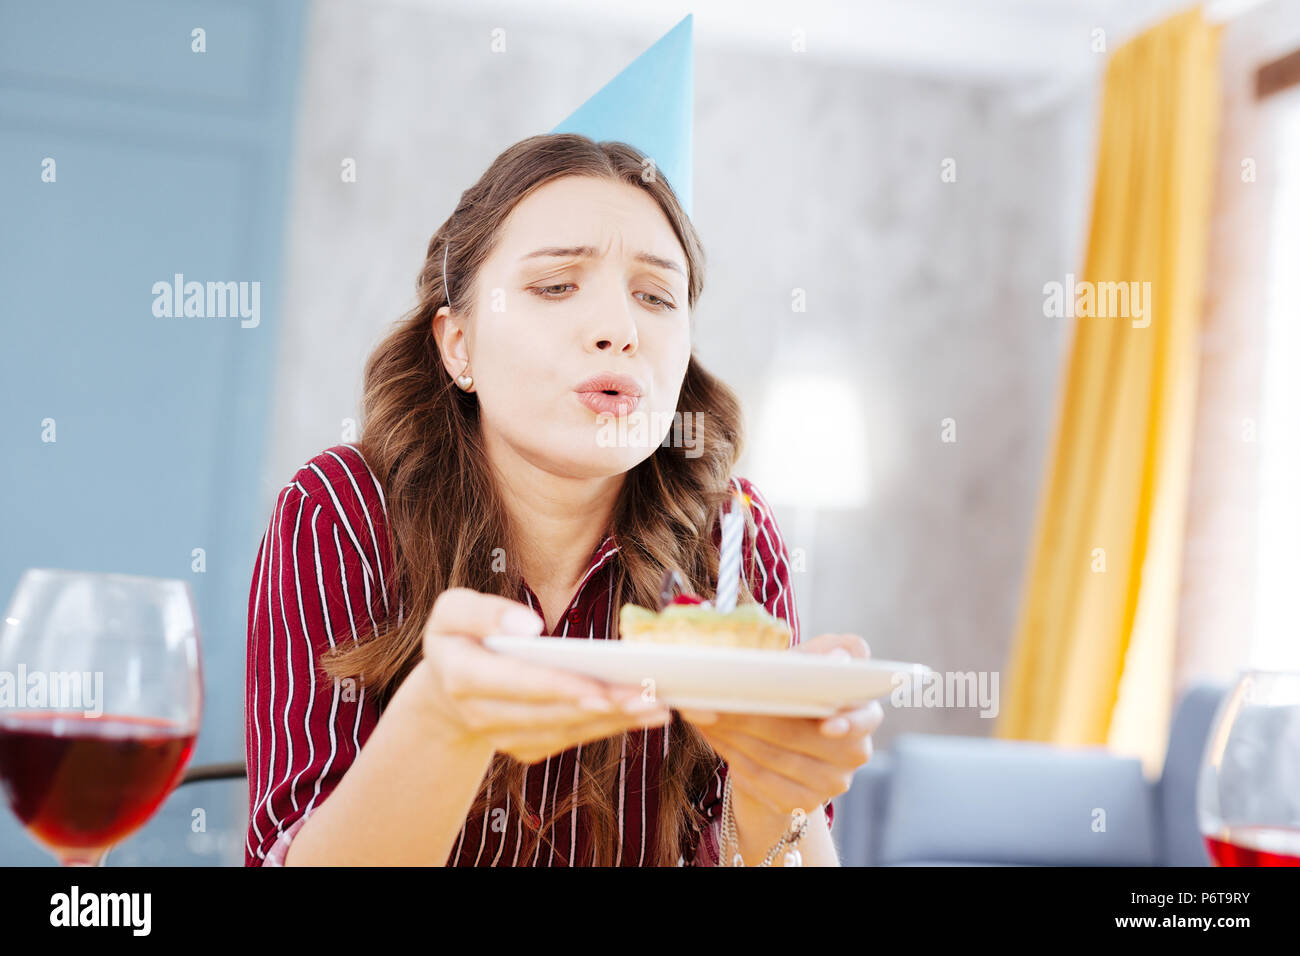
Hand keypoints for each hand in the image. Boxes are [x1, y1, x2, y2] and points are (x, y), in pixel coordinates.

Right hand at [412, 587, 671, 762]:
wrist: (445, 691)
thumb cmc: (458, 637)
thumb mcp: (452, 610)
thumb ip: (483, 612)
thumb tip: (530, 627)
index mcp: (462, 676)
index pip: (518, 682)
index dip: (561, 687)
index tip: (602, 689)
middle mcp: (482, 716)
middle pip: (552, 712)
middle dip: (604, 706)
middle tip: (651, 697)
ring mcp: (505, 738)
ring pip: (568, 731)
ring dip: (616, 721)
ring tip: (660, 706)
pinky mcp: (527, 748)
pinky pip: (572, 738)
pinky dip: (609, 727)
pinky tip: (644, 714)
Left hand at [678, 633, 883, 840]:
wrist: (776, 745)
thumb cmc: (788, 693)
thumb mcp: (799, 667)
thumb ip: (815, 659)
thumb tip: (839, 656)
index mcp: (863, 711)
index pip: (865, 717)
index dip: (848, 723)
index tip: (825, 725)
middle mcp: (857, 751)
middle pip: (800, 735)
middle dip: (751, 715)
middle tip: (712, 700)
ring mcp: (834, 781)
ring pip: (775, 757)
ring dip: (732, 734)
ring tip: (702, 713)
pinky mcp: (805, 802)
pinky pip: (762, 779)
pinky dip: (733, 756)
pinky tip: (714, 737)